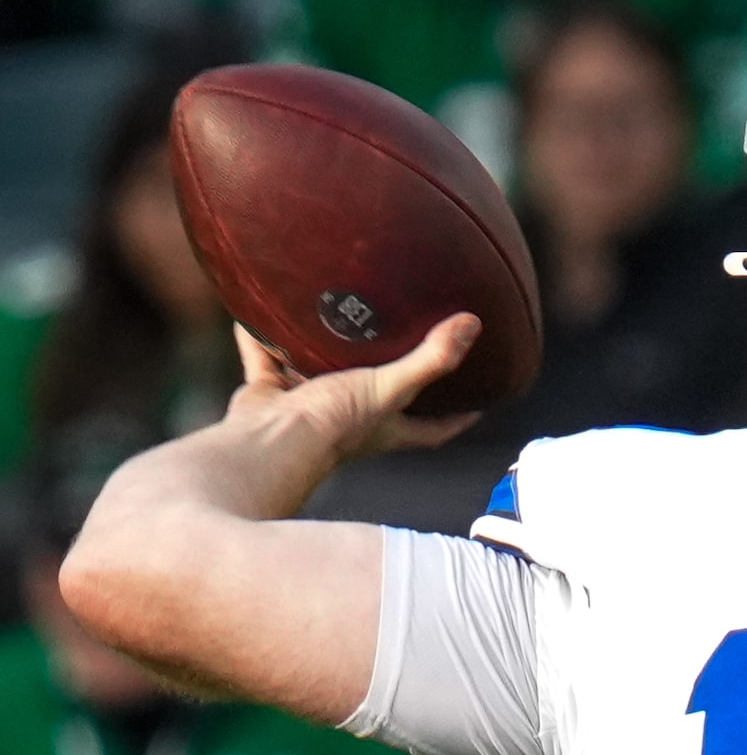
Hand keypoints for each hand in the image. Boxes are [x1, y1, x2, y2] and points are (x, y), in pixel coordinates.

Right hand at [229, 314, 483, 464]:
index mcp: (386, 426)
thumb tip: (472, 325)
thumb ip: (429, 360)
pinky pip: (264, 360)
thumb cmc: (334, 424)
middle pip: (376, 397)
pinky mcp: (269, 396)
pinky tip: (260, 312)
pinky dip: (260, 340)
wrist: (267, 442)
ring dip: (321, 351)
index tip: (479, 400)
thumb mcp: (390, 388)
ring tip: (335, 315)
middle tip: (405, 338)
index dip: (457, 417)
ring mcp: (306, 408)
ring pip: (316, 374)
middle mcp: (350, 420)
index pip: (434, 427)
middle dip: (388, 374)